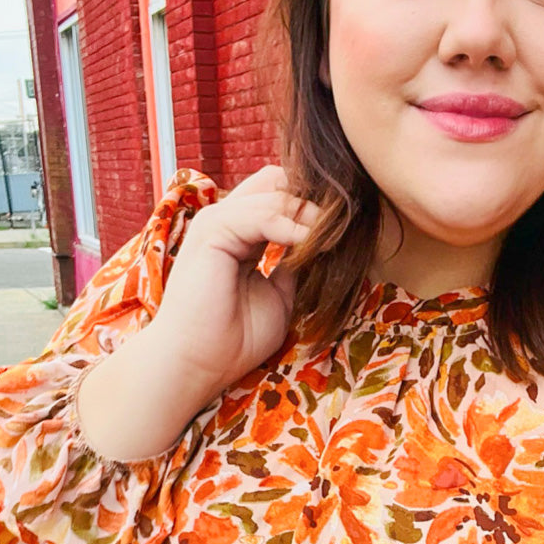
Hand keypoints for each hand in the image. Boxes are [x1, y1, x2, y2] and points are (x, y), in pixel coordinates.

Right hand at [151, 163, 321, 396]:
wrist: (198, 363)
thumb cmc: (233, 339)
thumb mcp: (279, 296)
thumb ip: (293, 266)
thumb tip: (320, 245)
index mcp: (239, 234)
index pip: (278, 195)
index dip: (312, 206)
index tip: (344, 226)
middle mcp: (227, 221)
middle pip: (276, 180)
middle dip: (313, 198)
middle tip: (344, 223)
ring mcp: (218, 221)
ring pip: (274, 192)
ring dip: (310, 213)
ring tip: (334, 236)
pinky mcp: (214, 230)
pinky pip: (263, 213)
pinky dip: (293, 226)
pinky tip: (311, 244)